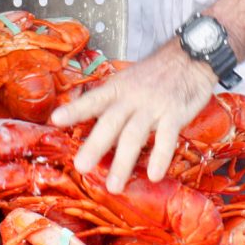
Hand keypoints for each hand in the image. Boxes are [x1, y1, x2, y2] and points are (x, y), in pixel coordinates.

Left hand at [50, 40, 215, 191]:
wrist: (189, 58)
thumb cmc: (154, 74)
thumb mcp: (128, 81)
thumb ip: (112, 103)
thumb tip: (91, 125)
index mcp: (117, 89)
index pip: (93, 99)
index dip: (75, 109)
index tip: (55, 119)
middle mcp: (132, 97)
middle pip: (110, 122)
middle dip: (95, 145)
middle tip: (81, 167)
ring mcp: (153, 105)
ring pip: (134, 135)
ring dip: (123, 162)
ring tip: (114, 185)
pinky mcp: (174, 113)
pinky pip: (167, 138)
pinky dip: (160, 156)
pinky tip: (154, 175)